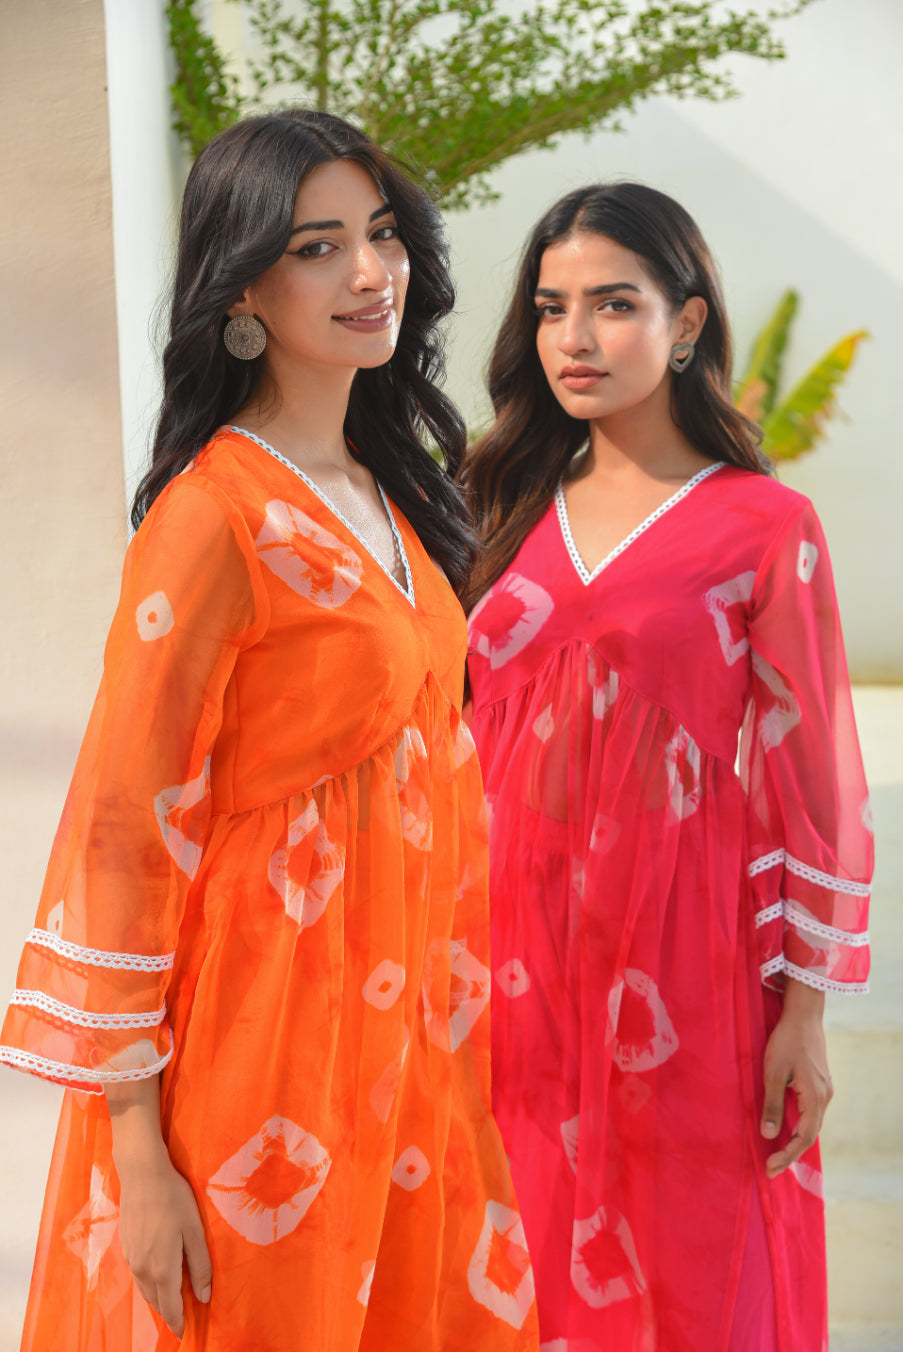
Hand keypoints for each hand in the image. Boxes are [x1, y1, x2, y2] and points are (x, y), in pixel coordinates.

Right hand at [117, 1153, 212, 1338]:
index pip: (170, 1307)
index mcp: (162, 1269)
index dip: (178, 1323)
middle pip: (156, 1302)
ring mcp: (132, 1259)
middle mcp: (143, 1269)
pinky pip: (138, 1276)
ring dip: (158, 1300)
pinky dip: (149, 1285)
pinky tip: (157, 1277)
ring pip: (145, 1290)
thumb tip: (204, 1296)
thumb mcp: (194, 1231)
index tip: (184, 1334)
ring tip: (171, 1303)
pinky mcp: (126, 1247)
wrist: (142, 1175)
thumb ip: (200, 1265)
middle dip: (168, 1313)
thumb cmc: (173, 1199)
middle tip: (181, 1319)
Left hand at [760, 977, 832, 1177]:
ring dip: (795, 1141)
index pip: (803, 1137)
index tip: (770, 1167)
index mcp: (815, 1097)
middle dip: (790, 1154)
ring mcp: (824, 1090)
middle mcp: (824, 1097)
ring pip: (811, 1125)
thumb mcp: (774, 1072)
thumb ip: (772, 1104)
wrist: (804, 1015)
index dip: (787, 1155)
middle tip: (771, 1169)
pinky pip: (811, 1113)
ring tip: (778, 1156)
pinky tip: (787, 1130)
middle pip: (809, 1135)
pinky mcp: (819, 1084)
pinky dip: (799, 1126)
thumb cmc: (787, 1041)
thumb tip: (769, 1134)